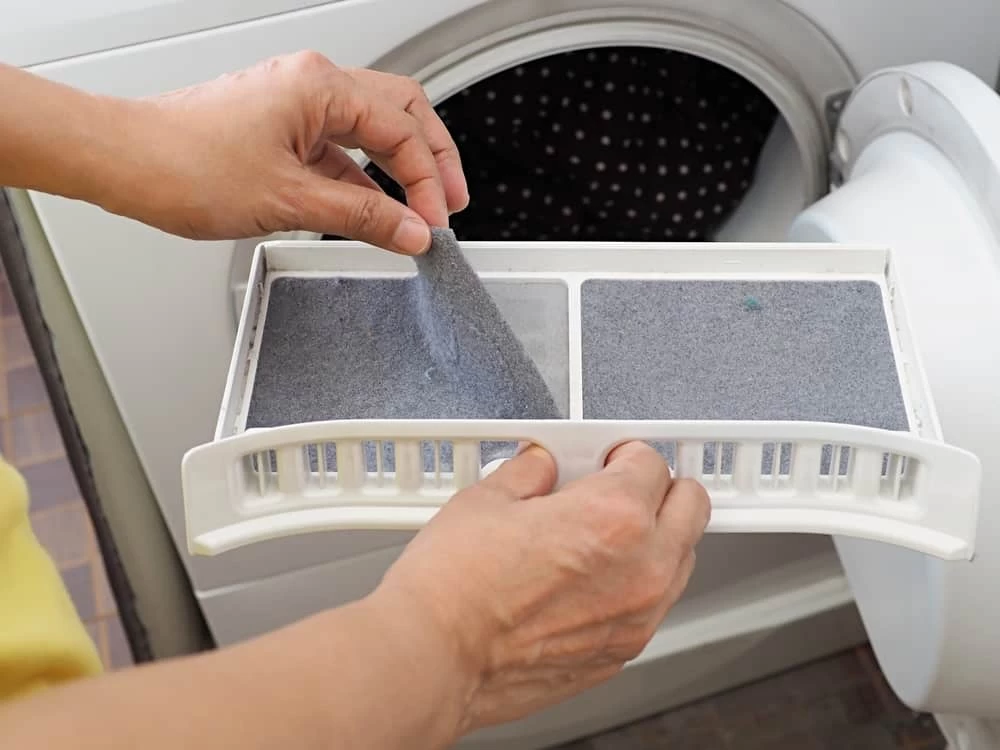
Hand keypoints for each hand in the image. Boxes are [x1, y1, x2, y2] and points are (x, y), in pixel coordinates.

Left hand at [101, 51, 468, 251]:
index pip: (402, 130)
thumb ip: (362, 216)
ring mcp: (294, 104)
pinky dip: (361, 178)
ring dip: (397, 169)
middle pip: (399, 113)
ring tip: (418, 210)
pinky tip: (371, 209)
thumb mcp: (290, 200)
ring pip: (369, 129)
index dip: (428, 180)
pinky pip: (337, 148)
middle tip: (450, 202)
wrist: (124, 162)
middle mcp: (311, 85)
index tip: (436, 221)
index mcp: (320, 87)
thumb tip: (412, 230)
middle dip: (430, 160)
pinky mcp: (279, 127)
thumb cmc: (185, 164)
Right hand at [374, 441, 709, 733]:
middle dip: (661, 489)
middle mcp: (641, 569)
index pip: (653, 464)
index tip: (607, 458)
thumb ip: (531, 473)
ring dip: (657, 539)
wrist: (432, 659)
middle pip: (691, 508)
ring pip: (681, 561)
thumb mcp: (487, 499)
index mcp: (614, 517)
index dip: (624, 454)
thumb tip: (541, 467)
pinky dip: (636, 586)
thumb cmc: (452, 588)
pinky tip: (590, 580)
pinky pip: (652, 607)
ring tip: (605, 535)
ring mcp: (635, 618)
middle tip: (624, 486)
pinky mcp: (619, 654)